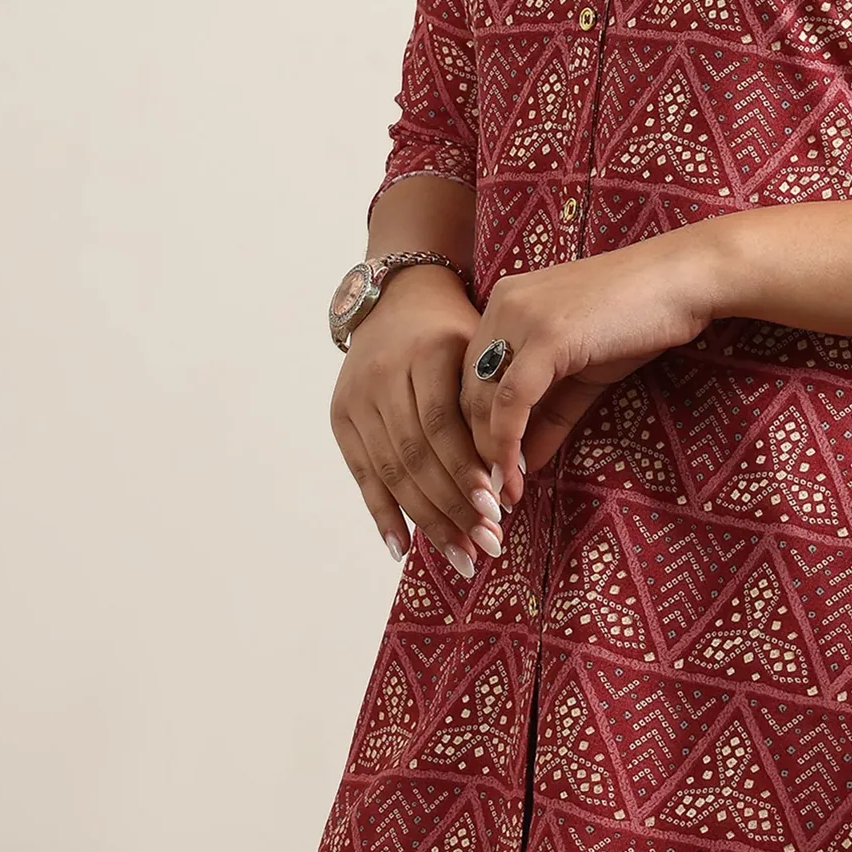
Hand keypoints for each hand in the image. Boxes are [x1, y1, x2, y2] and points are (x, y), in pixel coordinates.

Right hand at [329, 265, 504, 578]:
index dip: (466, 469)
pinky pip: (362, 473)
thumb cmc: (458, 329)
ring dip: (426, 521)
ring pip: (392, 470)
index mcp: (426, 353)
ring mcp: (356, 397)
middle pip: (417, 455)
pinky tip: (403, 548)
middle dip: (453, 507)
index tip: (496, 509)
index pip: (443, 424)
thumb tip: (511, 475)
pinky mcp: (340, 416)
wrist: (400, 295)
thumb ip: (493, 401)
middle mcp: (383, 375)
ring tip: (460, 556)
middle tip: (486, 547)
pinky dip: (383, 513)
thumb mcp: (481, 346)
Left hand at [461, 227, 724, 507]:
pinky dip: (508, 442)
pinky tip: (518, 473)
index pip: (469, 376)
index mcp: (505, 303)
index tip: (490, 470)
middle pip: (467, 391)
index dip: (475, 428)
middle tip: (493, 494)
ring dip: (490, 453)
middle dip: (476, 448)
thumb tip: (523, 465)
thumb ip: (549, 413)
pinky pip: (512, 400)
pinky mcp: (547, 336)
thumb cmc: (641, 319)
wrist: (685, 280)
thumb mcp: (584, 372)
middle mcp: (502, 304)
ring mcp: (522, 317)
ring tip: (506, 493)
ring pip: (482, 399)